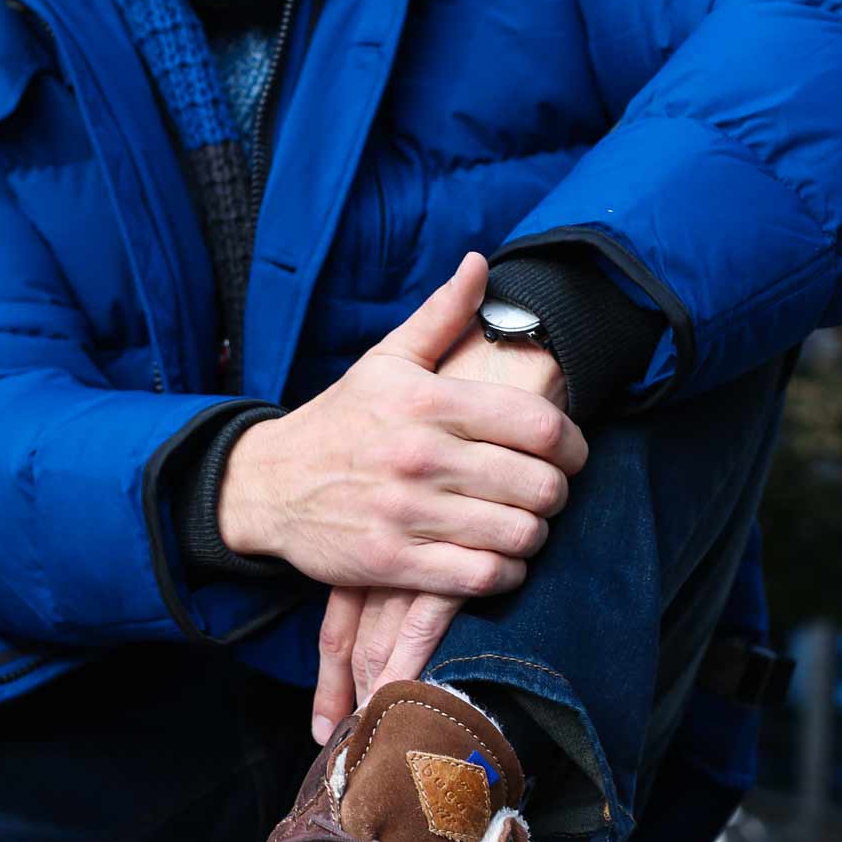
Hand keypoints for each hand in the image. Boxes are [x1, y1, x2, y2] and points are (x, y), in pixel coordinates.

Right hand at [309, 292, 577, 742]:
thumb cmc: (339, 421)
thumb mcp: (385, 360)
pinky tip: (497, 560)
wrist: (267, 484)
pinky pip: (481, 577)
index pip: (538, 425)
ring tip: (523, 525)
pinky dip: (503, 573)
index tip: (572, 453)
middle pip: (540, 485)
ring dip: (533, 535)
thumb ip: (441, 315)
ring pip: (518, 534)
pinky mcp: (393, 562)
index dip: (574, 444)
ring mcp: (407, 513)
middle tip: (547, 493)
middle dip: (557, 493)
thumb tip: (479, 264)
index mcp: (427, 402)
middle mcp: (421, 456)